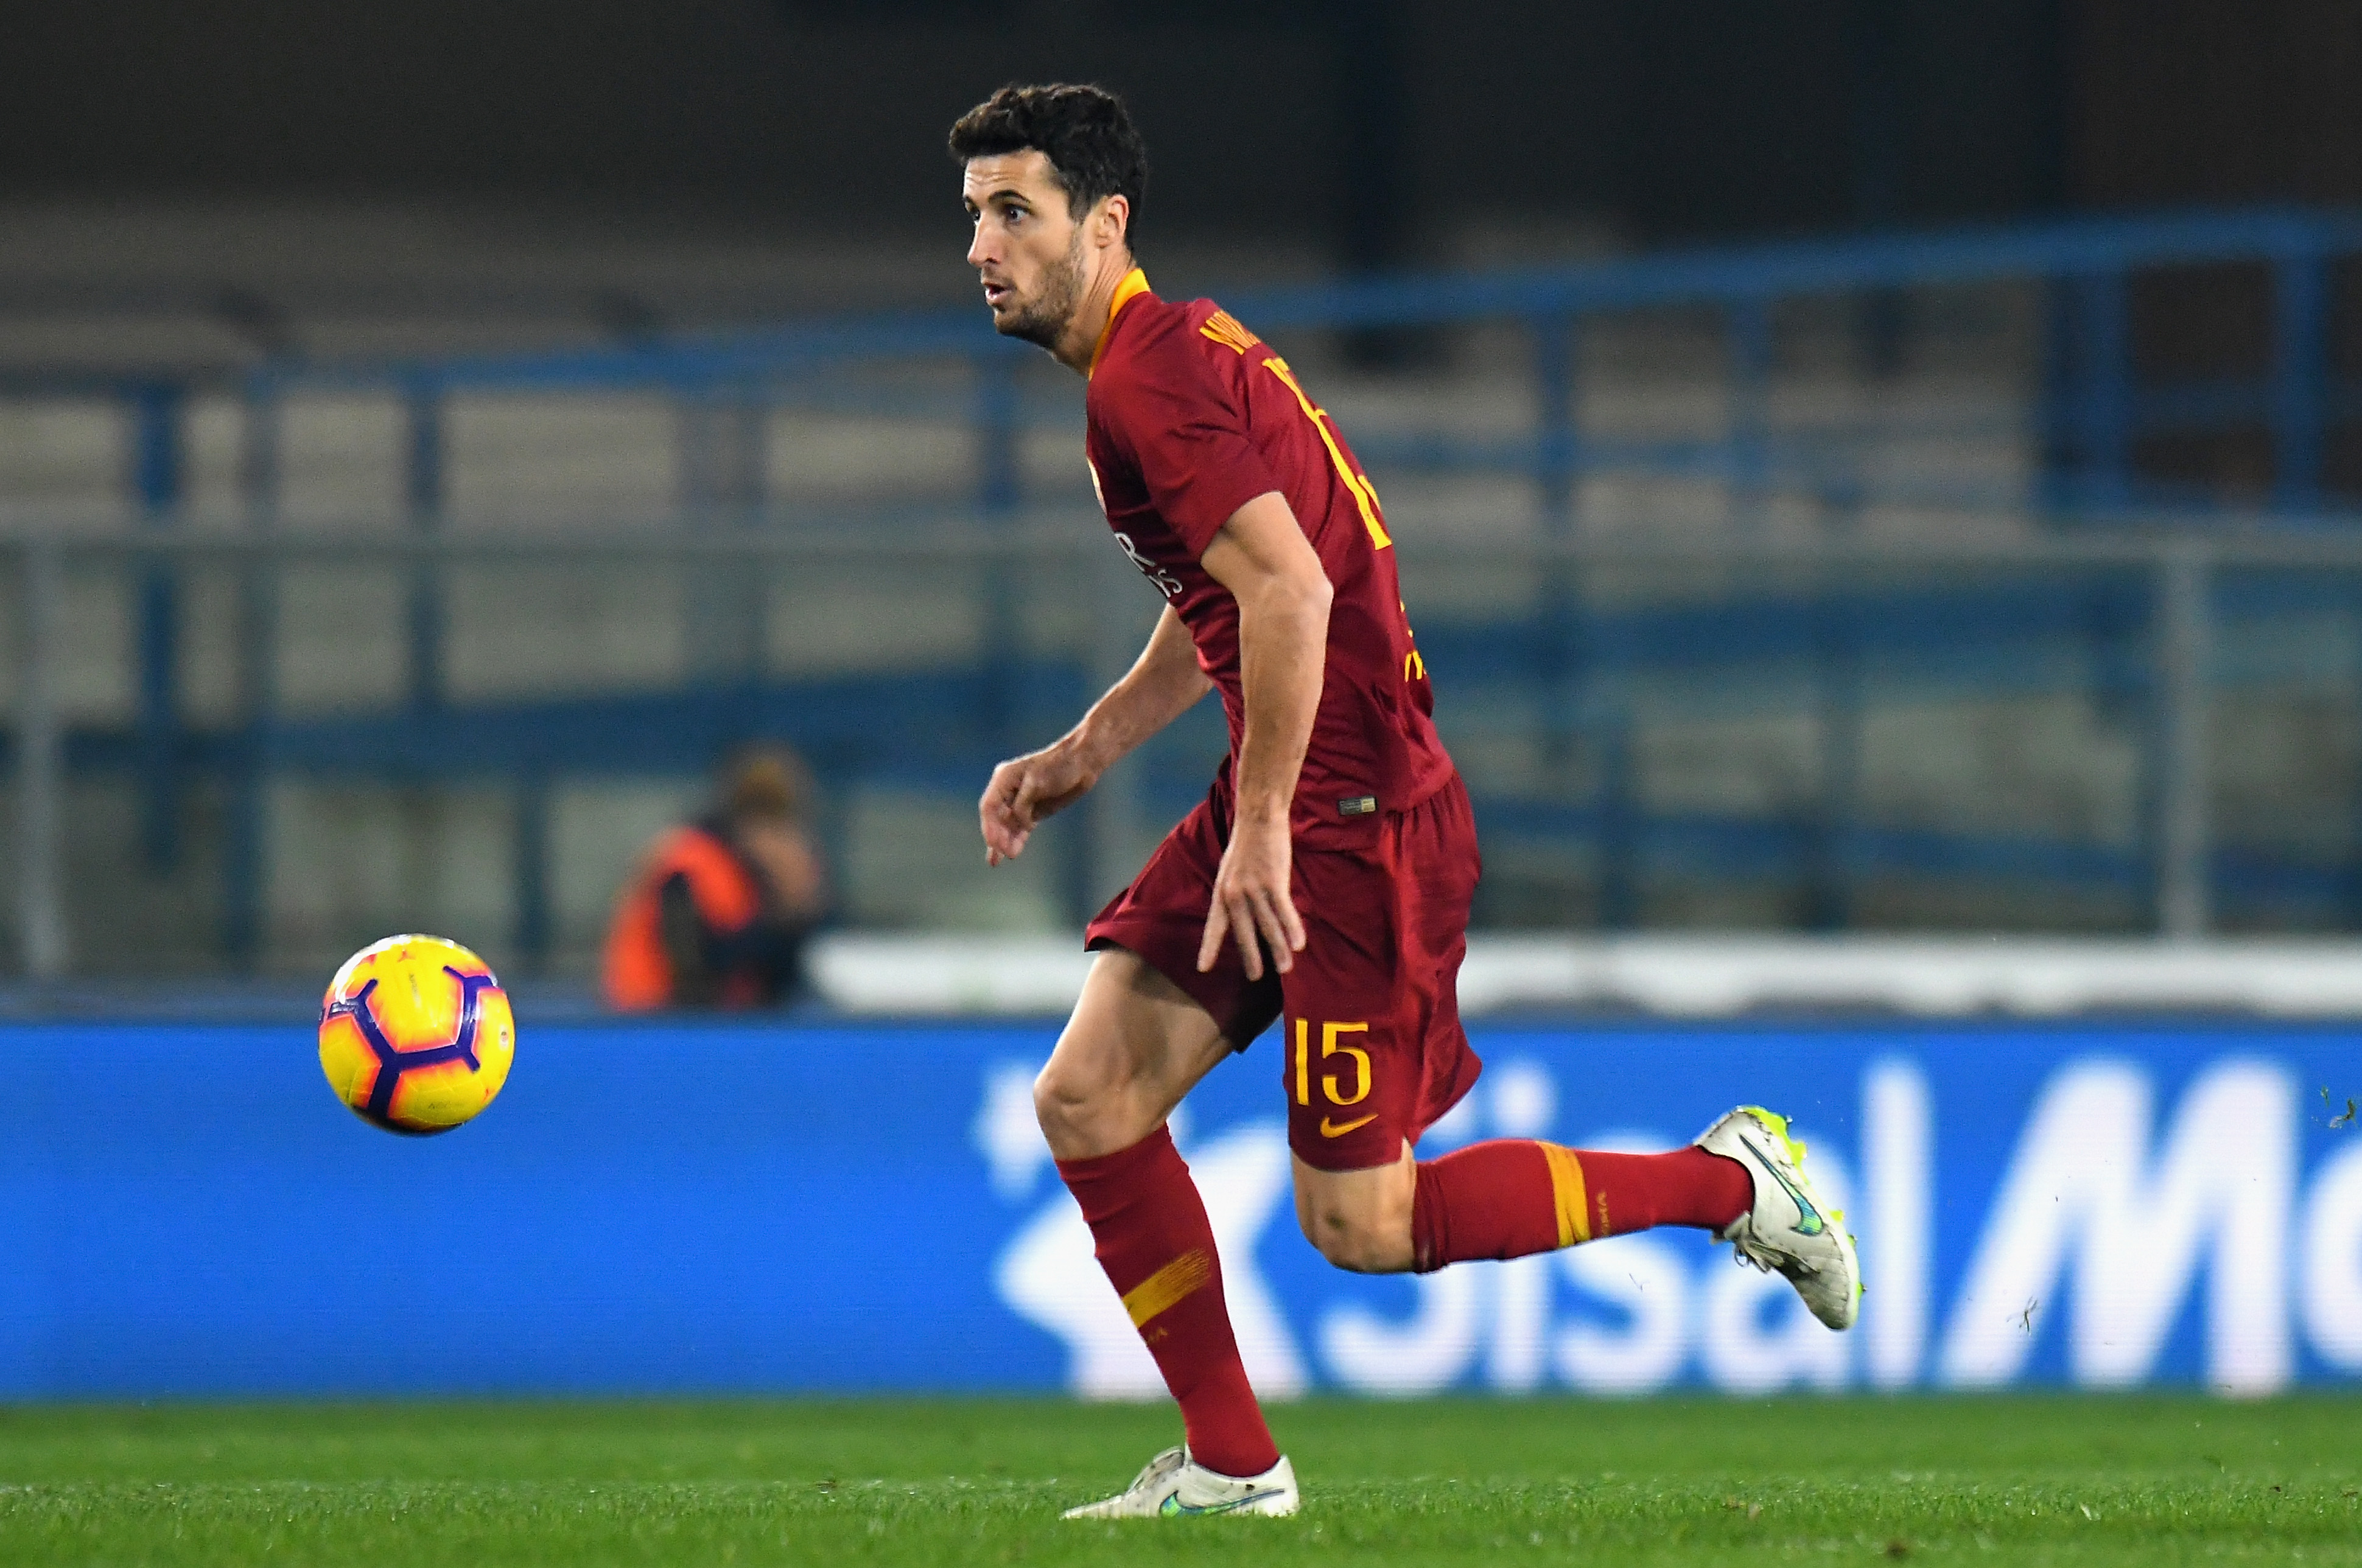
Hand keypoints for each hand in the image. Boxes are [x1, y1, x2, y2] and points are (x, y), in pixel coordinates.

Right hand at [979, 743, 1096, 865]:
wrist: (1082, 763)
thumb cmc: (1059, 766)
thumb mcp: (1037, 782)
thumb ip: (1024, 804)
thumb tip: (1020, 824)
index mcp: (1004, 778)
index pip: (989, 806)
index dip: (989, 826)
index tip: (993, 843)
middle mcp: (1008, 791)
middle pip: (996, 817)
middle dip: (998, 836)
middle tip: (1001, 854)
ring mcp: (1020, 801)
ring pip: (1007, 825)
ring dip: (1005, 841)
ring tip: (1001, 859)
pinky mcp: (1033, 810)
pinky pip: (1020, 827)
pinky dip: (1017, 839)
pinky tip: (1013, 851)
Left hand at [1197, 812, 1305, 979]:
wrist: (1258, 818)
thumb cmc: (1247, 845)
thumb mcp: (1231, 871)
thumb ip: (1235, 894)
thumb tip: (1243, 915)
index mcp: (1222, 892)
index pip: (1214, 926)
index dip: (1208, 947)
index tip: (1203, 969)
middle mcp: (1235, 894)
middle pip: (1244, 933)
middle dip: (1251, 957)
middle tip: (1255, 977)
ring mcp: (1254, 889)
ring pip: (1268, 926)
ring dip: (1278, 949)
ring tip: (1285, 968)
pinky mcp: (1274, 882)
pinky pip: (1284, 911)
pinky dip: (1292, 928)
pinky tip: (1299, 944)